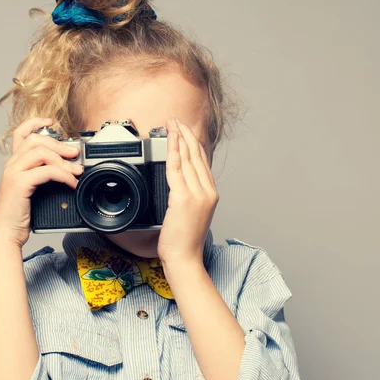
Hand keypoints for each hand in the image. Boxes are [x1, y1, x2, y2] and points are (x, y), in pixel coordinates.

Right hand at [0, 117, 83, 247]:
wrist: (6, 233)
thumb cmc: (20, 214)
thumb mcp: (33, 190)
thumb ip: (44, 175)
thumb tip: (69, 169)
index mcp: (13, 163)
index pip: (21, 133)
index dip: (36, 123)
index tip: (52, 122)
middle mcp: (11, 164)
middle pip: (36, 140)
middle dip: (60, 144)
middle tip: (76, 154)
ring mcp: (13, 173)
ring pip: (42, 152)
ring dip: (64, 160)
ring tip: (77, 171)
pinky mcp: (19, 184)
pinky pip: (46, 171)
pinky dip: (63, 175)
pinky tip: (71, 183)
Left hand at [157, 118, 218, 266]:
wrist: (185, 258)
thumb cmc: (185, 242)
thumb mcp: (192, 215)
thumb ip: (189, 197)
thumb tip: (179, 186)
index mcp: (211, 194)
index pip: (202, 162)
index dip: (194, 144)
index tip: (185, 131)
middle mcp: (207, 192)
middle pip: (197, 156)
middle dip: (186, 135)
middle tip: (176, 121)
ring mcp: (197, 194)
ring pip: (187, 158)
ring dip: (178, 138)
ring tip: (171, 124)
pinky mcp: (183, 198)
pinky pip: (176, 168)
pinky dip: (172, 151)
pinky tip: (169, 140)